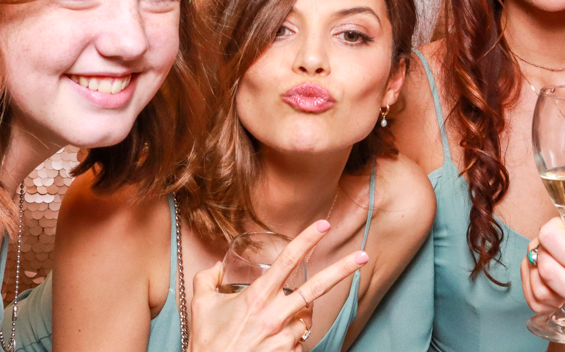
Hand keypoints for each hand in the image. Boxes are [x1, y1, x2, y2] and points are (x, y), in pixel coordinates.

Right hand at [190, 220, 368, 351]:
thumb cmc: (206, 344)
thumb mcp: (201, 306)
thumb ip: (207, 280)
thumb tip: (217, 267)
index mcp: (258, 297)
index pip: (288, 260)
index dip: (307, 239)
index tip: (324, 225)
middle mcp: (276, 316)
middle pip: (317, 287)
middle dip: (343, 270)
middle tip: (363, 256)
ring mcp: (286, 339)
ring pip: (304, 318)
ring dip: (294, 318)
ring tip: (266, 331)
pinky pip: (298, 343)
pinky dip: (288, 341)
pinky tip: (266, 347)